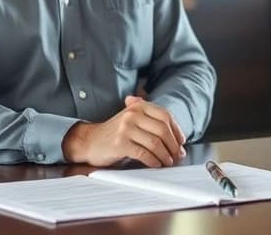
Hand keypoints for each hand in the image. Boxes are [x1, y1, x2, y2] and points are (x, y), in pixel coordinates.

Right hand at [62, 96, 186, 167]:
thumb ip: (152, 122)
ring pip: (155, 143)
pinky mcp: (120, 143)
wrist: (89, 141)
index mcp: (139, 106)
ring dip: (165, 155)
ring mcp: (126, 128)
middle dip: (173, 145)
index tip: (181, 142)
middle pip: (163, 130)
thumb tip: (178, 139)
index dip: (176, 130)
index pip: (166, 116)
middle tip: (177, 156)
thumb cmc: (115, 133)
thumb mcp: (132, 119)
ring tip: (168, 162)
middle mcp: (133, 114)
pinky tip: (156, 164)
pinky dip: (153, 161)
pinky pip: (144, 153)